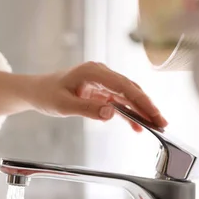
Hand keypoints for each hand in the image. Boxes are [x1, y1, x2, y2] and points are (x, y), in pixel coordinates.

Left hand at [0, 63, 166, 131]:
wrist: (36, 91)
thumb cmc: (47, 95)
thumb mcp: (64, 106)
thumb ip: (88, 109)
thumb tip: (111, 114)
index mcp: (94, 72)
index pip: (124, 86)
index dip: (141, 101)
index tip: (153, 114)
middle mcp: (101, 74)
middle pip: (131, 90)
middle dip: (147, 107)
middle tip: (162, 123)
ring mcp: (102, 82)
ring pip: (128, 96)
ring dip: (141, 111)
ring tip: (156, 126)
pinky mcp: (100, 91)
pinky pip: (119, 102)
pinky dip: (128, 113)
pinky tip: (137, 126)